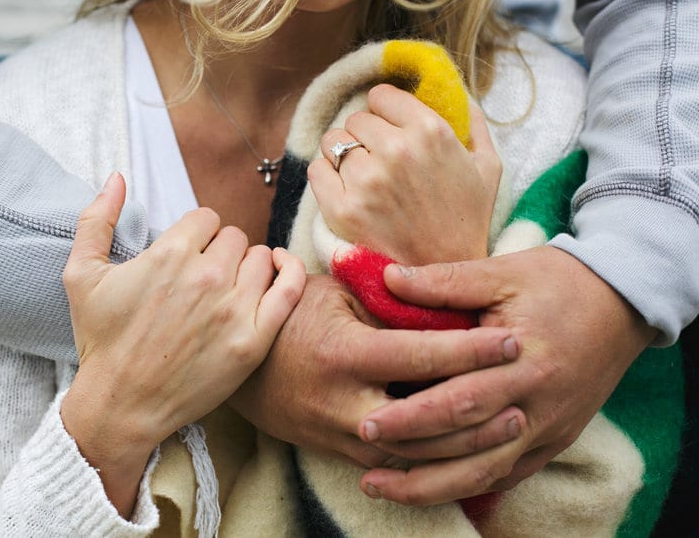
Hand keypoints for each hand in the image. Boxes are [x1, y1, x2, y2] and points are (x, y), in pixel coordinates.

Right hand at [60, 173, 305, 514]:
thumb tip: (117, 176)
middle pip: (233, 237)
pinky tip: (276, 271)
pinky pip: (289, 287)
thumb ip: (97, 219)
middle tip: (204, 276)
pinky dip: (288, 271)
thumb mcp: (82, 275)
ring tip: (229, 286)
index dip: (196, 233)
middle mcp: (206, 277)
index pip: (205, 218)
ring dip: (247, 266)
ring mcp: (234, 310)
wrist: (121, 405)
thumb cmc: (101, 340)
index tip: (188, 253)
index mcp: (169, 255)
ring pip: (261, 258)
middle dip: (219, 250)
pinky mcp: (254, 340)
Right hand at [228, 273, 522, 467]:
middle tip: (525, 390)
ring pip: (419, 453)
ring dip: (469, 443)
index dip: (472, 349)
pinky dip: (438, 460)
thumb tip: (440, 307)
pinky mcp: (341, 453)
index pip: (423, 356)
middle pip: (429, 419)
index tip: (513, 339)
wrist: (236, 370)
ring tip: (512, 424)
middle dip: (482, 409)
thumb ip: (383, 305)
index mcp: (345, 355)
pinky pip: (399, 465)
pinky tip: (472, 449)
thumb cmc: (286, 318)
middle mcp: (345, 403)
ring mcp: (341, 435)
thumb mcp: (329, 296)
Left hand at [308, 85, 500, 265]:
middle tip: (379, 159)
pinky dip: (325, 176)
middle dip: (365, 136)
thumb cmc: (466, 220)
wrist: (444, 273)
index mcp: (430, 132)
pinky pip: (316, 170)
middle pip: (355, 119)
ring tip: (362, 176)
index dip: (384, 111)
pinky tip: (345, 190)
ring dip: (343, 155)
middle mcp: (396, 151)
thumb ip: (474, 123)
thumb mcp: (488, 166)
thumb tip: (459, 94)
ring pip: (333, 142)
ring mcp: (366, 181)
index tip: (389, 128)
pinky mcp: (342, 208)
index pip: (381, 95)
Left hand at [357, 246, 657, 504]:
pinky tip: (429, 488)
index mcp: (524, 360)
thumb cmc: (555, 281)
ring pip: (487, 471)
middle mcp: (538, 404)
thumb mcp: (501, 272)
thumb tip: (388, 279)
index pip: (460, 398)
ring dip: (432, 486)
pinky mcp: (556, 440)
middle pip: (468, 442)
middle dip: (411, 450)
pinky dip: (467, 485)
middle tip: (362, 449)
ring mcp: (550, 428)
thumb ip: (444, 281)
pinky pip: (508, 473)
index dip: (411, 415)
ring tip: (383, 487)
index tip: (366, 420)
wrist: (622, 302)